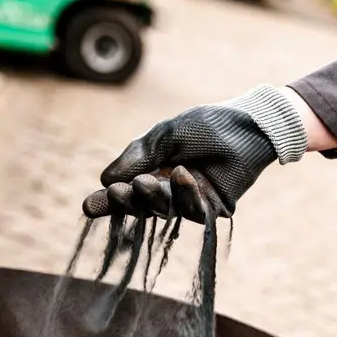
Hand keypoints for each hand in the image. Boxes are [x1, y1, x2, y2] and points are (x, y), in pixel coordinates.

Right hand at [82, 85, 307, 222]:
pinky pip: (193, 211)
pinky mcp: (213, 209)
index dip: (108, 201)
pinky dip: (184, 194)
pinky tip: (180, 174)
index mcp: (152, 172)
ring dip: (153, 198)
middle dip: (128, 202)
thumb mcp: (164, 136)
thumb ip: (138, 156)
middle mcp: (169, 191)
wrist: (247, 125)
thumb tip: (105, 180)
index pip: (125, 192)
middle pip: (141, 207)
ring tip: (146, 182)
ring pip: (164, 212)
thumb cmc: (205, 126)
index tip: (89, 205)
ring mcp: (190, 201)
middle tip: (120, 192)